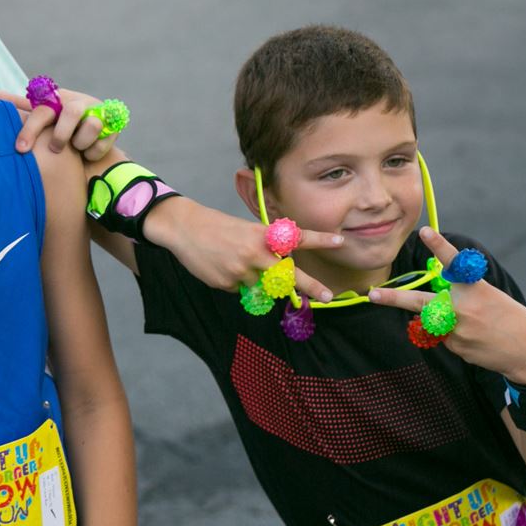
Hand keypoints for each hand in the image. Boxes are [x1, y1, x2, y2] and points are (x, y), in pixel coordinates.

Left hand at [0, 86, 119, 163]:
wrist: (90, 137)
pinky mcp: (113, 124)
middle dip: (59, 135)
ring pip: (89, 125)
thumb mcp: (38, 114)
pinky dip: (93, 151)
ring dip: (79, 142)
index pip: (39, 110)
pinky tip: (88, 153)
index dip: (30, 128)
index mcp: (53, 100)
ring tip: (74, 149)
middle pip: (66, 115)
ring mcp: (95, 112)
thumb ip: (14, 105)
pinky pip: (103, 140)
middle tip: (52, 150)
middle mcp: (74, 103)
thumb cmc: (56, 124)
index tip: (20, 149)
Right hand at [146, 198, 343, 302]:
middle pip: (287, 276)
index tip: (339, 241)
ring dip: (256, 281)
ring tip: (234, 262)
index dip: (319, 240)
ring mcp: (241, 271)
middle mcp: (255, 254)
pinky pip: (240, 290)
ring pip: (261, 287)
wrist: (186, 229)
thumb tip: (278, 276)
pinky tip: (222, 267)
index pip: (296, 238)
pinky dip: (235, 282)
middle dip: (309, 286)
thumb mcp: (247, 231)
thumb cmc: (218, 228)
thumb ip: (265, 251)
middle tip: (327, 296)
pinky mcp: (227, 283)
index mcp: (262, 236)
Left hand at [367, 226, 525, 382]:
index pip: (454, 264)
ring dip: (443, 323)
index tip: (425, 231)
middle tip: (371, 294)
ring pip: (433, 322)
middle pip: (420, 302)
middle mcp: (463, 308)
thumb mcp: (491, 297)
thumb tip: (434, 301)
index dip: (439, 246)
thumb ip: (462, 294)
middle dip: (393, 299)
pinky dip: (455, 337)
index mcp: (476, 289)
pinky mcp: (456, 347)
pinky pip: (444, 338)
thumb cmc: (511, 319)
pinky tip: (476, 340)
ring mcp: (457, 331)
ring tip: (475, 328)